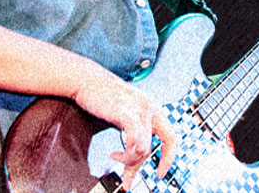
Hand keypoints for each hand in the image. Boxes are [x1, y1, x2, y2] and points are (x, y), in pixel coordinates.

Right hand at [73, 72, 175, 190]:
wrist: (87, 80)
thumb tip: (135, 155)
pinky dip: (125, 156)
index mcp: (152, 106)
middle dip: (155, 162)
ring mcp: (140, 109)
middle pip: (165, 142)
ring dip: (130, 161)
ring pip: (145, 149)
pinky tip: (113, 154)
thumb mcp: (125, 111)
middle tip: (143, 177)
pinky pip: (135, 144)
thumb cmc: (102, 95)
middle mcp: (150, 106)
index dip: (169, 156)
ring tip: (116, 158)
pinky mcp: (127, 113)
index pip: (171, 136)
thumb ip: (134, 129)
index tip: (160, 172)